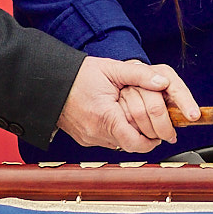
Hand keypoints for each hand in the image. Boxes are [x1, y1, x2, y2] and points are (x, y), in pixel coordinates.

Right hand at [56, 57, 198, 154]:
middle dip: (143, 137)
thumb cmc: (79, 74)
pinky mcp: (83, 138)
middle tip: (153, 128)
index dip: (151, 142)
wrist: (49, 82)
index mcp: (105, 117)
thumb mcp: (112, 69)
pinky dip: (115, 132)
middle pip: (129, 144)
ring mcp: (88, 137)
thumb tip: (162, 82)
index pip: (135, 142)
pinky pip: (105, 140)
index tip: (160, 136)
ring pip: (117, 143)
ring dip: (128, 134)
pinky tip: (115, 117)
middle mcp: (96, 132)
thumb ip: (140, 75)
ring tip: (133, 118)